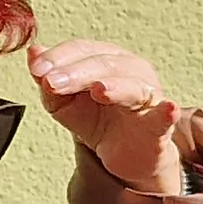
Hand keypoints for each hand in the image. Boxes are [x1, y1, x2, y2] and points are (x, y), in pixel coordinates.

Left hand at [27, 41, 188, 194]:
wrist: (124, 155)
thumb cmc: (97, 120)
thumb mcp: (62, 101)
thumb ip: (48, 79)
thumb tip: (34, 53)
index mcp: (108, 60)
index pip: (83, 49)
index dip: (59, 57)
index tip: (37, 69)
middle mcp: (133, 71)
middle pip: (105, 64)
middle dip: (76, 72)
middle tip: (52, 82)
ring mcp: (149, 97)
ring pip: (132, 86)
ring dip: (114, 86)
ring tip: (98, 90)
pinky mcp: (160, 126)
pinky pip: (164, 117)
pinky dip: (167, 112)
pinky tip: (168, 108)